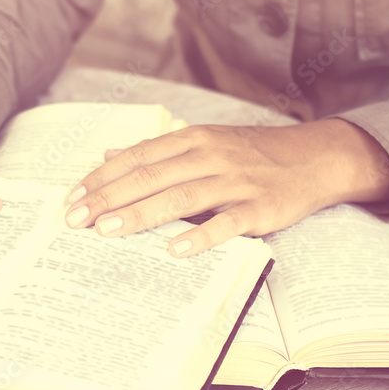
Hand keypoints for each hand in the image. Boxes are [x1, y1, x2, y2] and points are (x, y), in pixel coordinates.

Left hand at [63, 119, 388, 256]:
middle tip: (74, 220)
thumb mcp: (202, 142)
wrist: (317, 157)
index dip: (101, 178)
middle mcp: (209, 155)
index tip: (71, 199)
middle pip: (150, 176)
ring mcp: (235, 181)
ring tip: (107, 231)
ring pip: (180, 196)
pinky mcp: (260, 207)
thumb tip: (108, 156)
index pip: (136, 157)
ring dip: (141, 214)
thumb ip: (155, 151)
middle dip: (108, 198)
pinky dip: (201, 236)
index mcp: (192, 139)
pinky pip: (227, 222)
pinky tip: (174, 250)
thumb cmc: (252, 154)